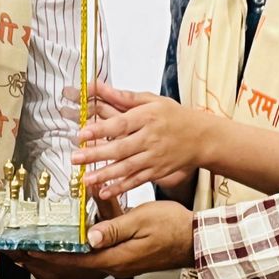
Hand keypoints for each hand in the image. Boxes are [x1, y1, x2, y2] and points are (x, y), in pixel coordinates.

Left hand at [15, 202, 195, 278]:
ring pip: (76, 272)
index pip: (72, 260)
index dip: (46, 255)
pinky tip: (63, 257)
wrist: (197, 242)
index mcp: (115, 258)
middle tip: (17, 256)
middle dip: (40, 264)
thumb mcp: (143, 220)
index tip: (25, 249)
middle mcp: (114, 267)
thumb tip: (89, 235)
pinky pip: (88, 267)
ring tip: (29, 259)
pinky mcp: (123, 262)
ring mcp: (118, 267)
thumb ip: (114, 227)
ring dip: (51, 266)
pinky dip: (69, 264)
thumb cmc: (174, 228)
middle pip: (69, 271)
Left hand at [71, 80, 209, 198]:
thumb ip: (124, 97)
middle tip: (75, 158)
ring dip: (104, 174)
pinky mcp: (157, 171)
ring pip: (126, 168)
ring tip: (85, 179)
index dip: (100, 129)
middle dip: (96, 154)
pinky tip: (104, 191)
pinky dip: (120, 187)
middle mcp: (150, 139)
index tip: (82, 133)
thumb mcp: (153, 100)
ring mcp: (154, 157)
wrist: (202, 137)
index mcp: (148, 117)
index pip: (121, 124)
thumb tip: (98, 87)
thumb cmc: (175, 116)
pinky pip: (136, 181)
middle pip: (120, 148)